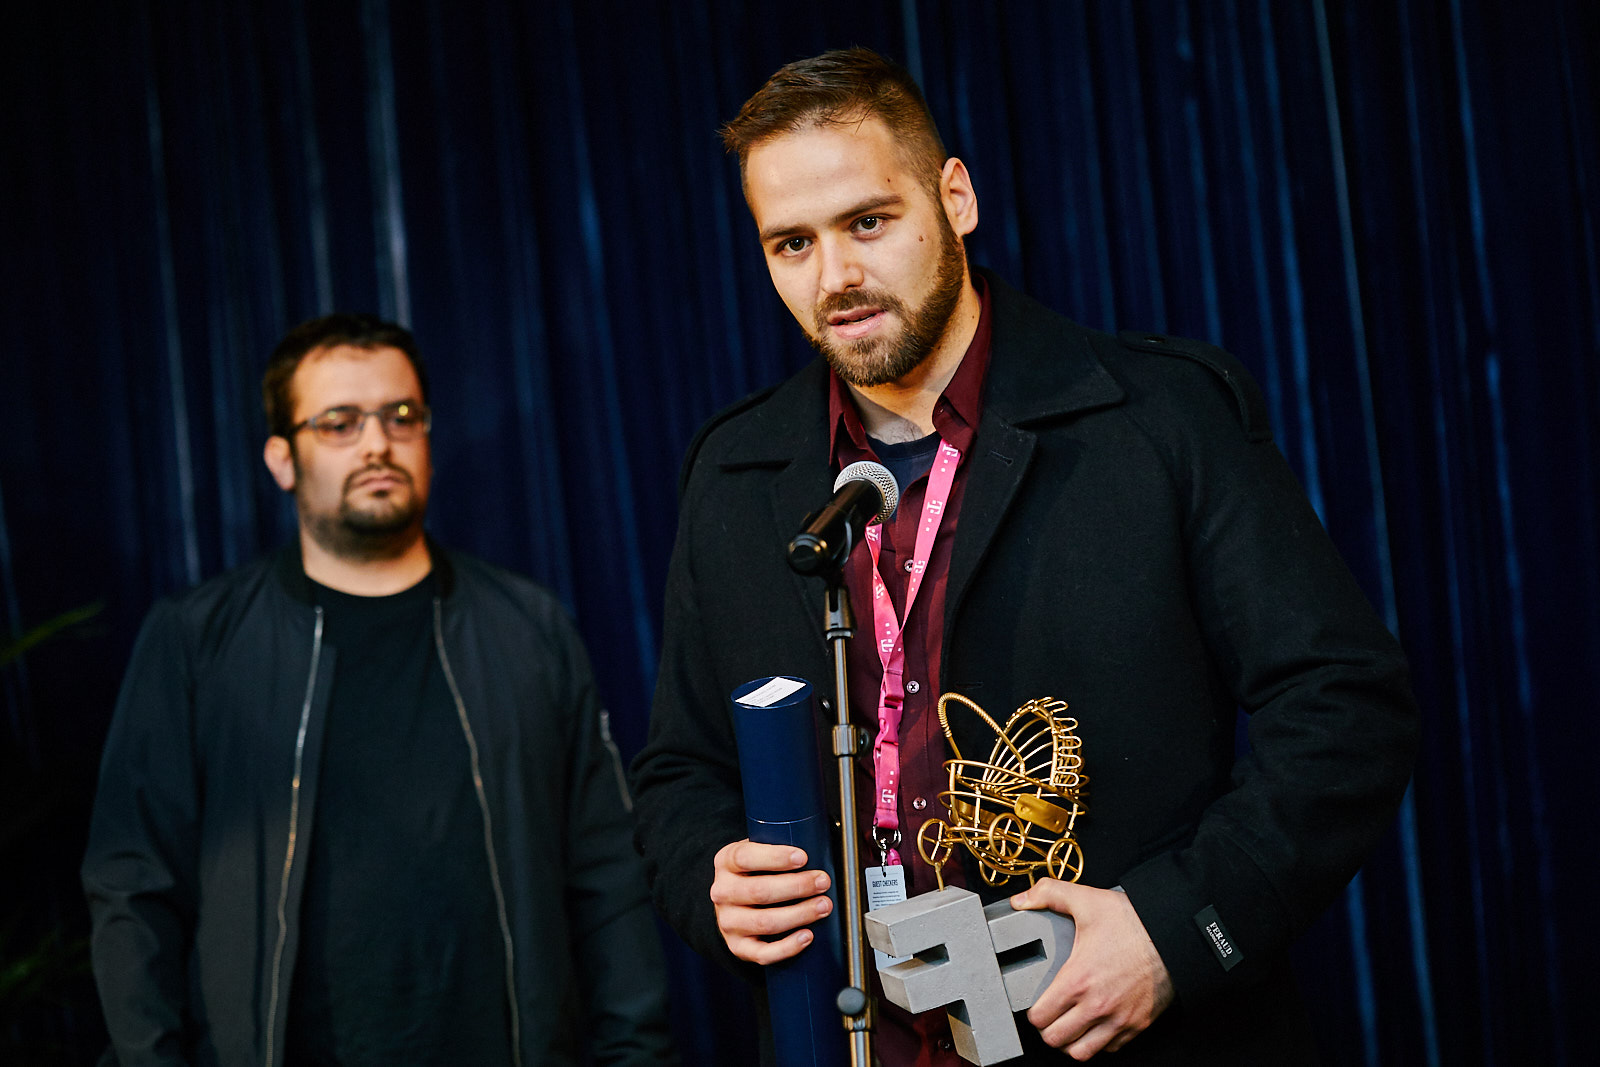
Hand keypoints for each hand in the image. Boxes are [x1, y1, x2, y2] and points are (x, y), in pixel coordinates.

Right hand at [709, 839, 832, 964]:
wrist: (734, 902)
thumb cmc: (756, 872)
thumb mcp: (758, 850)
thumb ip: (779, 844)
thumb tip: (818, 842)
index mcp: (726, 862)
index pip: (745, 857)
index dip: (776, 857)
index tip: (803, 857)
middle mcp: (723, 892)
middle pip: (759, 891)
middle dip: (797, 886)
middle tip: (823, 881)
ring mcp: (729, 922)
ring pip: (764, 922)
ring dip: (799, 914)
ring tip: (823, 906)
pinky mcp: (739, 947)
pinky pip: (763, 953)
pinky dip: (788, 947)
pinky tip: (807, 936)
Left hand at [1010, 879, 1173, 1059]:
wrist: (1175, 934)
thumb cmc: (1134, 921)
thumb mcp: (1087, 900)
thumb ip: (1049, 893)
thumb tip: (1020, 900)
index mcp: (1078, 979)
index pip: (1040, 1018)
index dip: (1033, 1012)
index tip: (1036, 1004)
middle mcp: (1097, 1005)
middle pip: (1056, 1040)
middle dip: (1048, 1029)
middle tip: (1050, 1016)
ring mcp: (1119, 1018)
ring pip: (1082, 1052)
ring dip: (1071, 1042)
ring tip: (1069, 1026)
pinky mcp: (1138, 1024)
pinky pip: (1111, 1048)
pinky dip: (1100, 1042)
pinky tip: (1095, 1025)